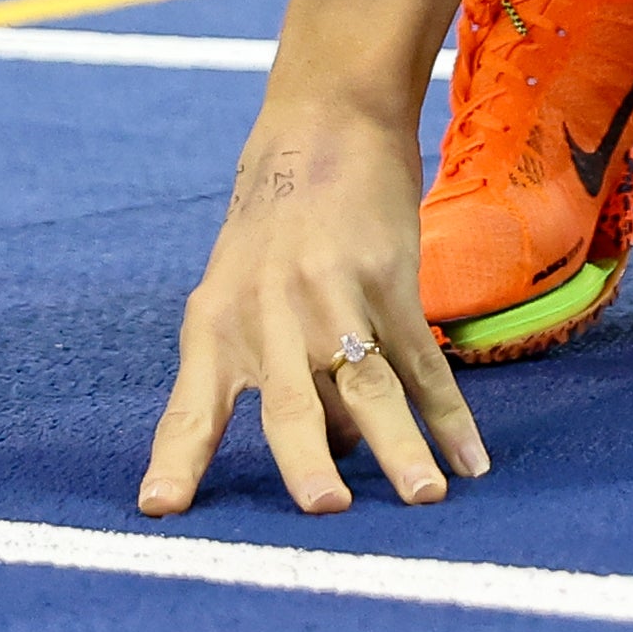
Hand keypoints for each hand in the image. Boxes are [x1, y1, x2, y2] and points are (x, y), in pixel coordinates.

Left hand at [136, 97, 486, 517]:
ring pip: (370, 385)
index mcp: (216, 324)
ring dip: (400, 446)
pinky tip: (472, 460)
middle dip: (307, 458)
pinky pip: (422, 359)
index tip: (160, 509)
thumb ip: (268, 372)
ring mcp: (333, 296)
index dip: (177, 459)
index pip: (192, 407)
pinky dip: (449, 415)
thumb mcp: (240, 291)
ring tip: (424, 497)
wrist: (322, 122)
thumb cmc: (272, 225)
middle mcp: (270, 315)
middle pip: (291, 403)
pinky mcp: (388, 279)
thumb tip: (328, 455)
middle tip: (324, 508)